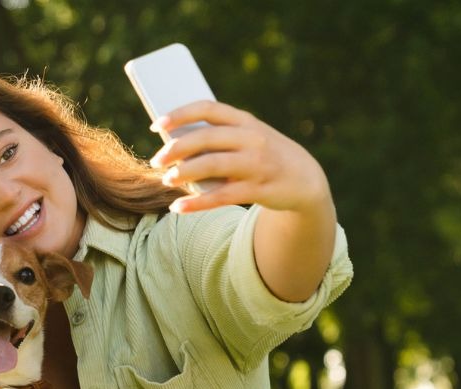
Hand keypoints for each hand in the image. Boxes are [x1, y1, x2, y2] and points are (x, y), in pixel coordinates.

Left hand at [150, 100, 331, 216]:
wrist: (304, 179)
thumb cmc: (261, 156)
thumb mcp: (245, 139)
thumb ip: (215, 139)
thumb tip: (171, 146)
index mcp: (244, 121)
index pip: (208, 108)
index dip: (180, 114)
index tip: (156, 125)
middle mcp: (252, 138)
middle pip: (207, 138)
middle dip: (176, 148)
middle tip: (156, 161)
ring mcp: (257, 164)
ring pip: (213, 165)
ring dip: (185, 173)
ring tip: (167, 180)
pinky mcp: (260, 190)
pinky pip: (222, 196)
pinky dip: (197, 203)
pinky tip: (178, 208)